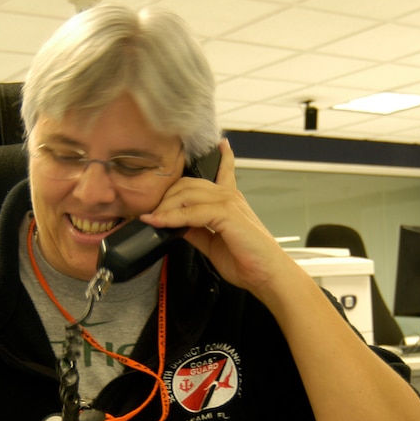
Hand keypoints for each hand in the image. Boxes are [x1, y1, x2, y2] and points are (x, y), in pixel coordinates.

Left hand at [140, 137, 298, 297]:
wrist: (267, 274)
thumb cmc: (248, 260)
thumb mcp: (213, 244)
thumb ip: (195, 231)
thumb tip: (176, 225)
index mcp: (229, 201)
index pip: (222, 171)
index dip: (219, 157)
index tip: (218, 146)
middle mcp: (229, 196)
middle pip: (188, 184)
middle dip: (166, 198)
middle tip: (152, 213)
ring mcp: (229, 202)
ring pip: (187, 194)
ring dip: (165, 208)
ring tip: (152, 219)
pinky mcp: (227, 213)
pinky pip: (192, 212)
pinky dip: (172, 217)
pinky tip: (161, 222)